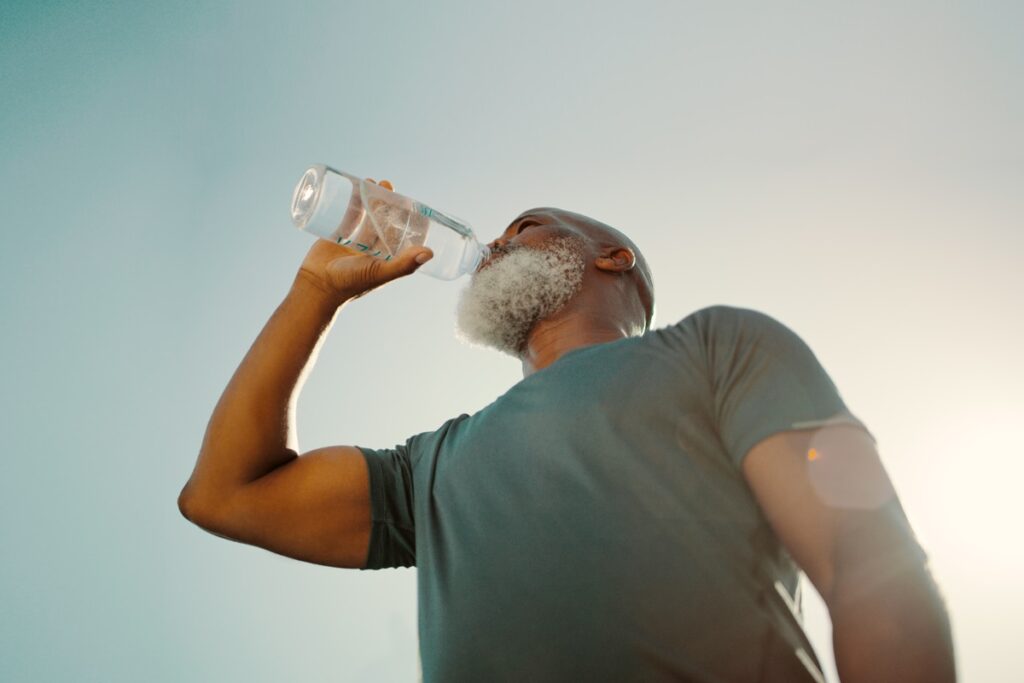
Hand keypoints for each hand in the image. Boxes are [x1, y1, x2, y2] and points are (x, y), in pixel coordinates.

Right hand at [295, 179, 433, 302]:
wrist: (316, 287)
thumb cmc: (350, 284)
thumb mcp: (379, 272)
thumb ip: (403, 264)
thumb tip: (430, 252)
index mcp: (386, 258)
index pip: (400, 234)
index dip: (406, 218)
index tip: (408, 200)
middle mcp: (372, 250)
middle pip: (383, 221)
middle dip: (387, 203)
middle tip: (387, 184)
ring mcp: (355, 242)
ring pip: (366, 216)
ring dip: (370, 199)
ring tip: (371, 181)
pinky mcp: (337, 236)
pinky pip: (347, 216)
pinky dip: (352, 203)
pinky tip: (354, 188)